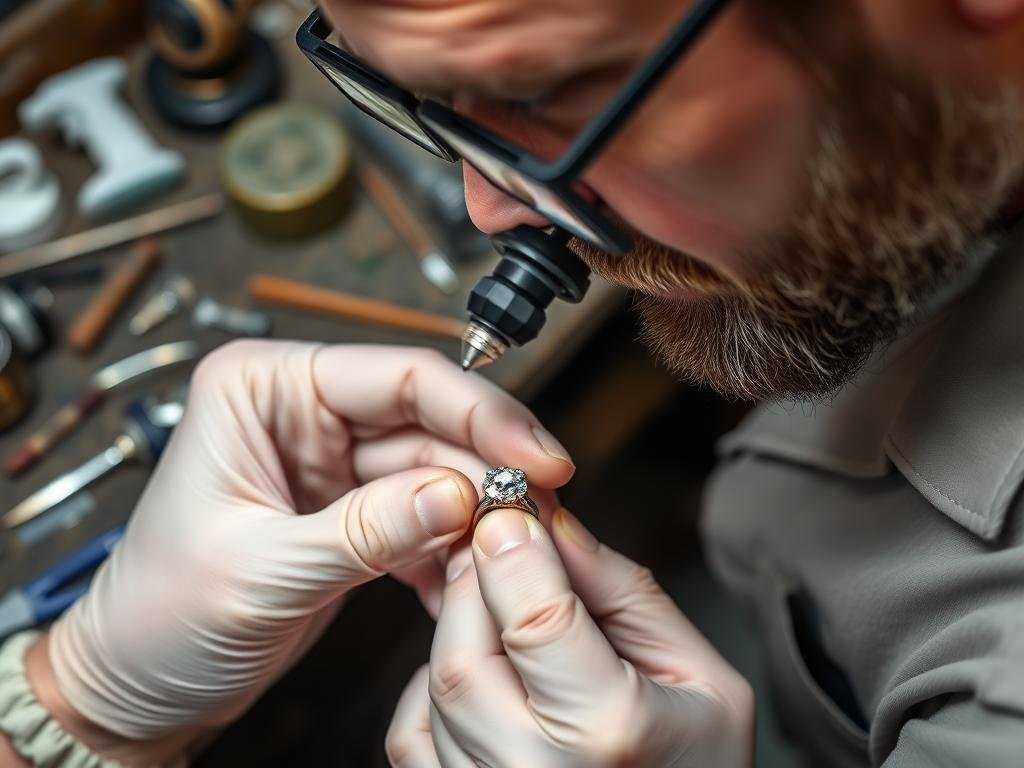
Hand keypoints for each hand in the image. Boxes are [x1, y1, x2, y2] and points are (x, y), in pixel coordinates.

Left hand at [39, 341, 574, 759]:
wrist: (136, 683)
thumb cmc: (157, 616)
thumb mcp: (261, 571)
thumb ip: (365, 531)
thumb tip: (460, 496)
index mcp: (262, 389)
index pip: (396, 376)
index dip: (478, 413)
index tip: (534, 456)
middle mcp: (301, 412)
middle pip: (428, 421)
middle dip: (486, 469)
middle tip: (539, 510)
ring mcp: (331, 463)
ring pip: (435, 470)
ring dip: (475, 515)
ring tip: (508, 553)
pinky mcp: (351, 511)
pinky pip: (423, 516)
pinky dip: (451, 549)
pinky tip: (466, 580)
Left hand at [387, 507, 753, 767]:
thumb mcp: (706, 679)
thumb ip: (627, 595)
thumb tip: (552, 526)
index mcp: (608, 734)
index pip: (534, 618)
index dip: (512, 549)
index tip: (509, 506)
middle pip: (464, 651)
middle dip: (474, 582)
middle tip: (499, 544)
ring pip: (437, 684)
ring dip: (461, 629)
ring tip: (509, 613)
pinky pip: (412, 732)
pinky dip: (438, 687)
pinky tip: (489, 675)